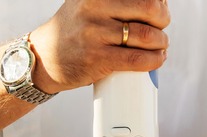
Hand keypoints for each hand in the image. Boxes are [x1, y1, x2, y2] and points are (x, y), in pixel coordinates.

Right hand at [27, 0, 170, 93]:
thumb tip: (158, 3)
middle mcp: (94, 6)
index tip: (159, 9)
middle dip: (163, 20)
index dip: (158, 2)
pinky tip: (157, 59)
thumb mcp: (90, 4)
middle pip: (150, 8)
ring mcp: (94, 32)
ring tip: (159, 46)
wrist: (44, 58)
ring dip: (161, 43)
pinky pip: (137, 59)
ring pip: (146, 35)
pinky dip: (154, 60)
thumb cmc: (77, 30)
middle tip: (160, 29)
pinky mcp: (97, 58)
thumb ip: (115, 2)